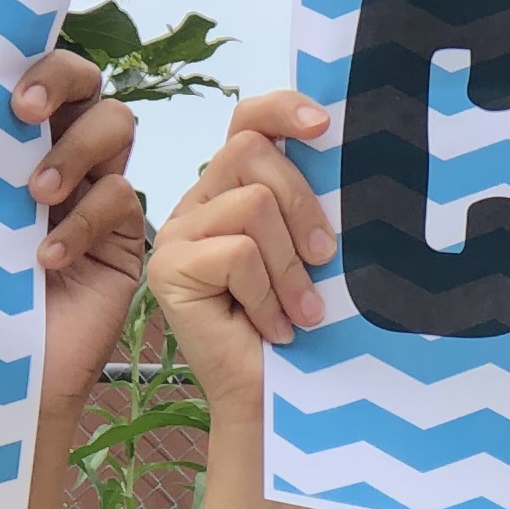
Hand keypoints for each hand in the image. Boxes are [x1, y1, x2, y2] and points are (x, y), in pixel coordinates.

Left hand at [16, 46, 147, 417]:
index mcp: (13, 141)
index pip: (39, 74)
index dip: (39, 66)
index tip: (8, 96)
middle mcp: (60, 156)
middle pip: (89, 86)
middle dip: (62, 85)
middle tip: (24, 115)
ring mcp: (95, 194)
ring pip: (116, 127)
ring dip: (76, 151)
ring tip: (35, 196)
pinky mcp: (123, 239)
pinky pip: (121, 200)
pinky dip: (83, 222)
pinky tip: (47, 258)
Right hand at [149, 88, 334, 432]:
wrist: (272, 399)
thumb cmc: (302, 327)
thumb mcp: (315, 252)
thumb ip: (313, 203)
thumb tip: (341, 150)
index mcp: (233, 189)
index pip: (247, 121)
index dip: (282, 109)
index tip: (326, 125)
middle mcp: (199, 202)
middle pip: (250, 151)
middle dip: (303, 204)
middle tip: (326, 259)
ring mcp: (177, 233)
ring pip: (252, 205)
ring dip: (291, 265)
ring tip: (303, 311)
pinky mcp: (168, 268)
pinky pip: (237, 253)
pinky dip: (268, 294)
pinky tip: (274, 327)